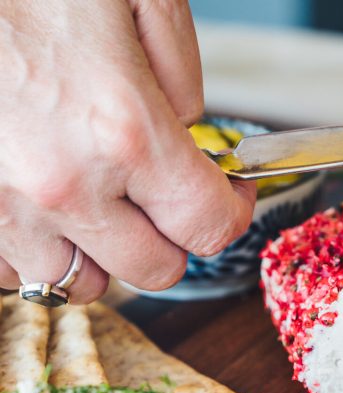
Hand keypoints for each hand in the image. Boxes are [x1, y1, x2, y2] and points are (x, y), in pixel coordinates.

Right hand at [0, 0, 254, 302]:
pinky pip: (16, 272)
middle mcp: (65, 185)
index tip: (228, 195)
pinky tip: (44, 203)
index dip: (233, 213)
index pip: (209, 226)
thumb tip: (191, 136)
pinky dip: (40, 248)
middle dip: (172, 238)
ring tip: (97, 200)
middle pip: (156, 270)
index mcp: (124, 131)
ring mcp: (5, 207)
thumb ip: (182, 73)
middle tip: (161, 198)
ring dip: (103, 253)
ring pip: (83, 283)